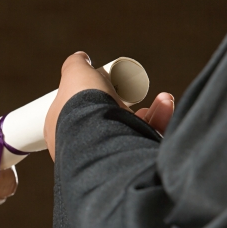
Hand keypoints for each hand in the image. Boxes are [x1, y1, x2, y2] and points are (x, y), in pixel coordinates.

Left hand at [45, 52, 173, 159]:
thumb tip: (80, 58)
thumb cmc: (82, 107)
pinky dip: (159, 124)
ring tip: (162, 100)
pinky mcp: (127, 169)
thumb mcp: (74, 75)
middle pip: (106, 123)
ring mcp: (101, 161)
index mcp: (60, 133)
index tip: (110, 87)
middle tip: (135, 95)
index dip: (96, 100)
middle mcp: (79, 149)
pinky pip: (144, 146)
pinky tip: (166, 107)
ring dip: (149, 115)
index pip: (78, 115)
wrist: (101, 140)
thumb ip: (74, 64)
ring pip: (129, 134)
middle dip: (126, 107)